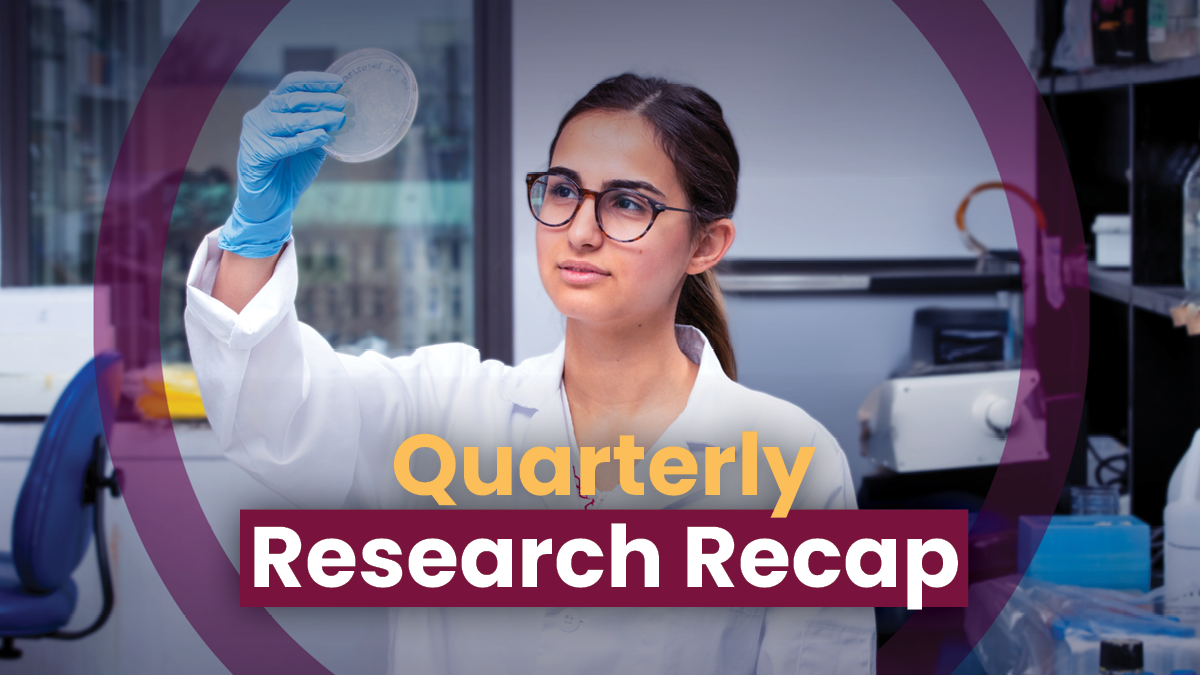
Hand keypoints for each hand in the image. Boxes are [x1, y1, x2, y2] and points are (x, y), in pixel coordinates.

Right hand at [218, 72, 345, 256]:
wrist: (270, 204)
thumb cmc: (289, 172)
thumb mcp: (310, 146)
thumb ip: (320, 130)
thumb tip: (342, 116)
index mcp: (272, 109)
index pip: (291, 86)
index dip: (314, 82)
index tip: (338, 83)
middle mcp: (259, 117)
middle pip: (290, 100)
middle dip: (320, 99)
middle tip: (343, 102)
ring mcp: (254, 135)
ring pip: (287, 120)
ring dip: (316, 118)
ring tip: (339, 118)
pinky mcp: (254, 155)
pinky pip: (282, 145)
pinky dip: (303, 140)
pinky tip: (321, 137)